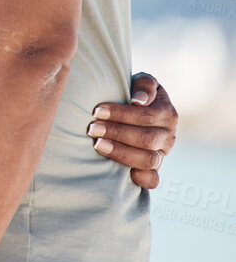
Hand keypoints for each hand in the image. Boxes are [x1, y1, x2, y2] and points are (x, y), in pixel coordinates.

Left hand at [90, 72, 176, 188]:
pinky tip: (127, 175)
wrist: (134, 110)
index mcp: (168, 114)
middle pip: (146, 139)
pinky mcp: (153, 169)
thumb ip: (144, 84)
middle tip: (91, 128)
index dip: (121, 114)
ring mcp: (162, 154)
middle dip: (116, 133)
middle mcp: (169, 136)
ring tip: (97, 144)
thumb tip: (139, 100)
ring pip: (148, 159)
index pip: (146, 116)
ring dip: (121, 152)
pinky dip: (143, 179)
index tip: (96, 111)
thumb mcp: (142, 82)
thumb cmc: (133, 92)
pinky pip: (153, 179)